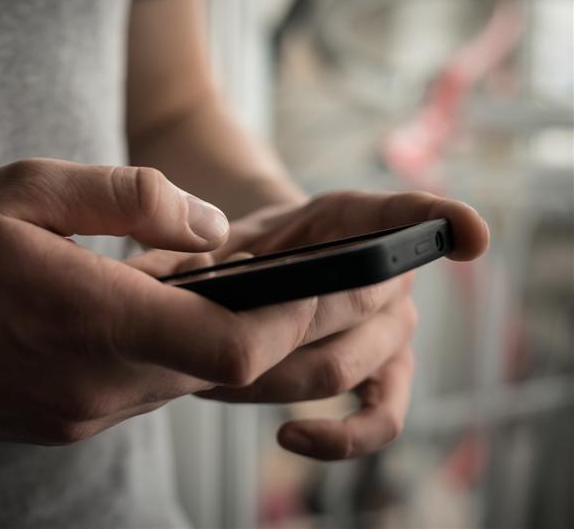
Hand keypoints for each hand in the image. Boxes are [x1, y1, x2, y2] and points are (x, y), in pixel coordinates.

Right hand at [0, 159, 326, 444]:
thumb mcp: (30, 187)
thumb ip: (134, 200)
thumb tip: (213, 228)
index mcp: (94, 323)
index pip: (236, 344)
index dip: (294, 315)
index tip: (325, 280)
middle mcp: (96, 388)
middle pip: (222, 369)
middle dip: (272, 327)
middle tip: (296, 282)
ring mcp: (79, 416)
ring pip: (184, 382)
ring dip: (215, 339)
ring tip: (223, 292)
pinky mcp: (63, 424)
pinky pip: (142, 393)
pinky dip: (167, 355)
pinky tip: (153, 319)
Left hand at [130, 191, 488, 459]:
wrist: (263, 271)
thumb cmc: (246, 247)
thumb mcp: (212, 230)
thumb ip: (192, 245)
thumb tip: (177, 271)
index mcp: (355, 219)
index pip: (401, 214)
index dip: (439, 218)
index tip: (472, 238)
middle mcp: (388, 273)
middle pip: (361, 312)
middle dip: (285, 331)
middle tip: (220, 337)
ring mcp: (393, 327)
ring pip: (348, 366)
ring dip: (281, 377)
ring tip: (225, 378)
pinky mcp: (383, 374)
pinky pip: (381, 416)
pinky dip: (343, 434)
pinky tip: (293, 434)